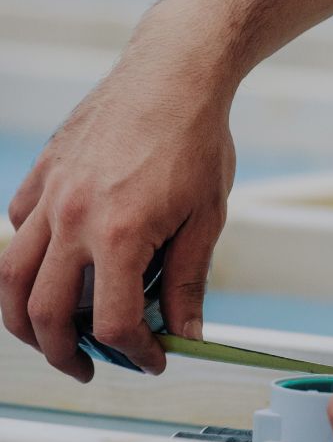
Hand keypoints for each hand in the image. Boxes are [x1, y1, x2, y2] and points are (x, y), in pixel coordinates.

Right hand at [0, 5, 235, 380]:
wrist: (174, 74)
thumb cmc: (196, 139)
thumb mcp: (205, 219)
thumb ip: (187, 283)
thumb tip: (185, 334)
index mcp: (119, 235)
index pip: (113, 323)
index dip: (135, 354)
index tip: (153, 358)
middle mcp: (73, 219)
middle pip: (44, 314)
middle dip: (64, 354)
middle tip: (89, 367)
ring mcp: (50, 195)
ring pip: (11, 276)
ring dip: (25, 319)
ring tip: (51, 336)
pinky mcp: (42, 174)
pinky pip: (17, 228)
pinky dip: (27, 259)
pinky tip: (54, 267)